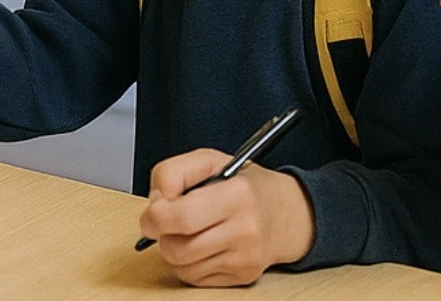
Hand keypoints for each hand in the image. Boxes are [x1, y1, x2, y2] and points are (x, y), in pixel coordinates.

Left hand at [135, 150, 314, 286]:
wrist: (286, 213)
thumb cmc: (243, 185)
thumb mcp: (210, 160)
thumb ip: (173, 172)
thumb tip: (154, 202)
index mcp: (236, 194)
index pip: (180, 216)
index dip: (155, 214)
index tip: (154, 208)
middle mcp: (244, 229)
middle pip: (177, 248)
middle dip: (160, 235)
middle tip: (164, 222)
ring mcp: (245, 257)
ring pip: (182, 267)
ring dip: (173, 250)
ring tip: (186, 231)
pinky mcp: (243, 276)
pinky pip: (195, 278)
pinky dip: (188, 264)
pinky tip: (201, 246)